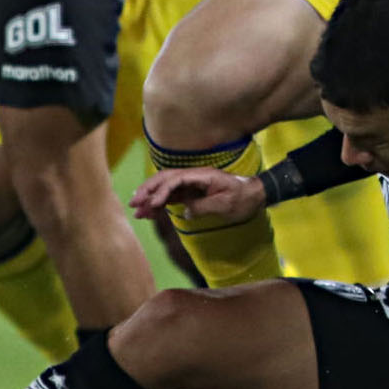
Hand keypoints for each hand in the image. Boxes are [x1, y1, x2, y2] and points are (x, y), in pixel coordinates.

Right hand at [131, 167, 267, 223]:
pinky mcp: (192, 194)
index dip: (162, 191)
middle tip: (133, 202)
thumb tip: (185, 211)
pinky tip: (150, 212)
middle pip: (166, 179)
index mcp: (202, 176)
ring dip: (151, 197)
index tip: (152, 204)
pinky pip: (172, 197)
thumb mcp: (226, 205)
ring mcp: (192, 185)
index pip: (176, 179)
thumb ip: (204, 207)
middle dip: (148, 189)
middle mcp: (194, 177)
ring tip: (137, 210)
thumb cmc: (242, 199)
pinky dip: (160, 204)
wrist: (255, 195)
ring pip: (166, 188)